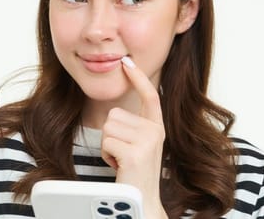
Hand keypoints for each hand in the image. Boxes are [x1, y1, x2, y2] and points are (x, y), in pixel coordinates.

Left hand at [100, 56, 167, 218]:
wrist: (142, 203)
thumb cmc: (134, 174)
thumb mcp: (138, 145)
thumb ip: (132, 126)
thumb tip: (116, 111)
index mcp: (157, 127)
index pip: (149, 96)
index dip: (138, 78)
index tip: (128, 61)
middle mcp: (156, 131)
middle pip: (114, 115)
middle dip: (111, 135)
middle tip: (122, 155)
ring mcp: (148, 141)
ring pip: (108, 127)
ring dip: (108, 146)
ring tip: (121, 161)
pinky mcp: (136, 152)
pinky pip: (106, 141)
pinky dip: (107, 155)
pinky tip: (119, 166)